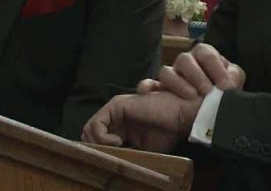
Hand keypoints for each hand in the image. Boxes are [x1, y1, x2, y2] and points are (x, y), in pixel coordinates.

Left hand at [82, 91, 200, 152]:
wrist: (181, 116)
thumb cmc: (168, 131)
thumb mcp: (145, 149)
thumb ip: (130, 153)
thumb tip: (117, 165)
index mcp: (122, 125)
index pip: (99, 138)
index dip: (98, 151)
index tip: (107, 162)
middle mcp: (116, 115)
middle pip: (90, 133)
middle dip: (95, 148)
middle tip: (108, 157)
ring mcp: (115, 108)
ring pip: (89, 129)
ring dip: (98, 143)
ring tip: (116, 149)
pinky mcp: (116, 105)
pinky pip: (97, 124)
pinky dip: (102, 137)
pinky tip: (117, 143)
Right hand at [137, 43, 245, 98]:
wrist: (209, 117)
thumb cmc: (220, 96)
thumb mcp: (232, 86)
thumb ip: (234, 77)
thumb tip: (230, 77)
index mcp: (203, 58)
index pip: (206, 53)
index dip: (216, 68)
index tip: (225, 86)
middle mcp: (186, 64)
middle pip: (184, 60)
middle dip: (197, 75)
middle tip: (207, 91)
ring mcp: (172, 75)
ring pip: (167, 71)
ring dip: (177, 83)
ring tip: (190, 96)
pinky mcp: (159, 90)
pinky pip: (148, 85)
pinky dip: (147, 86)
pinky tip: (148, 92)